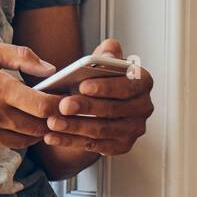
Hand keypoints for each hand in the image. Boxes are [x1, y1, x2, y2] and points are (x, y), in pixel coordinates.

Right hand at [0, 40, 61, 155]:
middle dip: (48, 120)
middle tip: (52, 112)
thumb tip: (51, 68)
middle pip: (36, 127)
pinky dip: (4, 136)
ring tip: (29, 117)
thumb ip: (21, 57)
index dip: (59, 106)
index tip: (64, 101)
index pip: (43, 106)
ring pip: (20, 141)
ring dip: (29, 131)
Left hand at [41, 37, 153, 155]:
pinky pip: (94, 146)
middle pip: (113, 110)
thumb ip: (107, 52)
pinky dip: (71, 141)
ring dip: (75, 127)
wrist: (99, 105)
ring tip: (53, 121)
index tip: (82, 86)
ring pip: (102, 130)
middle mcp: (143, 107)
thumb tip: (109, 50)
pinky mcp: (122, 146)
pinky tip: (53, 136)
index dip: (105, 87)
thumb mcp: (105, 62)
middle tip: (63, 105)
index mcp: (142, 82)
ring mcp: (134, 129)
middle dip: (86, 108)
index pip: (127, 86)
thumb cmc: (102, 80)